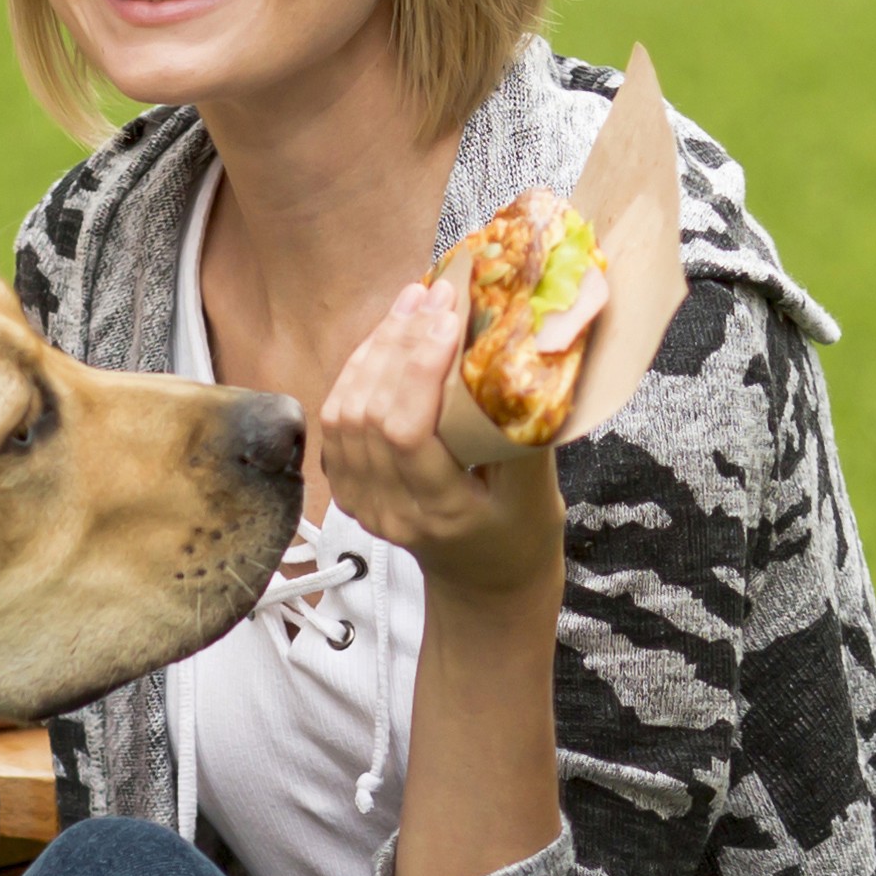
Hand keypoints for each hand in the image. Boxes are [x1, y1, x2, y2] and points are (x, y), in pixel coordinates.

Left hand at [313, 272, 590, 608]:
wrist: (484, 581)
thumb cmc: (519, 534)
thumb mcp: (538, 491)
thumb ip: (524, 429)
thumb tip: (527, 348)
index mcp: (440, 514)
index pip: (406, 433)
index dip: (420, 366)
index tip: (449, 314)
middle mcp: (389, 510)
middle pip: (368, 414)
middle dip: (398, 345)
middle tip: (433, 294)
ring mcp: (360, 501)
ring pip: (344, 412)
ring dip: (375, 351)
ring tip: (412, 304)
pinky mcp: (347, 486)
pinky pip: (338, 420)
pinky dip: (359, 372)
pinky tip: (388, 337)